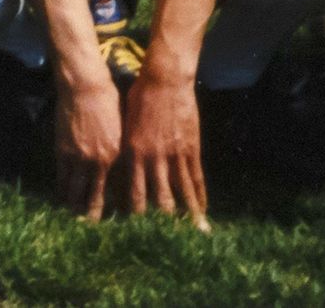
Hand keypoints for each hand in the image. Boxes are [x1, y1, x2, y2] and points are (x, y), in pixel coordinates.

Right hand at [52, 71, 122, 221]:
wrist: (84, 86)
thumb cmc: (109, 103)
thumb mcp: (121, 131)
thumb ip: (119, 155)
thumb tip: (120, 174)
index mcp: (114, 157)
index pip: (112, 190)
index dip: (110, 208)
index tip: (112, 222)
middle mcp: (95, 162)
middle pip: (90, 198)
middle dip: (89, 216)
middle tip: (89, 229)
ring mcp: (76, 157)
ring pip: (72, 192)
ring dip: (72, 207)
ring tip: (73, 219)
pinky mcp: (61, 150)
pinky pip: (60, 178)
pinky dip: (61, 190)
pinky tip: (62, 198)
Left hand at [121, 71, 208, 227]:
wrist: (164, 80)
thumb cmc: (139, 99)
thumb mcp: (125, 125)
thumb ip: (126, 149)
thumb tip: (121, 168)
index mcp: (133, 153)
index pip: (134, 192)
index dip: (135, 215)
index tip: (133, 233)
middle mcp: (154, 158)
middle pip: (160, 199)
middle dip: (162, 223)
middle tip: (165, 243)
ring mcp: (175, 154)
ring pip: (183, 193)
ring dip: (188, 216)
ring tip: (194, 237)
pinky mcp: (191, 148)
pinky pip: (196, 177)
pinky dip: (200, 195)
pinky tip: (204, 210)